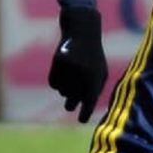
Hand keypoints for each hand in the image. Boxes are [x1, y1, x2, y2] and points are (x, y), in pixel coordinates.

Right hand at [48, 6, 107, 122]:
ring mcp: (69, 69)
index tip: (81, 120)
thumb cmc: (94, 56)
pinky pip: (53, 83)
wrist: (83, 31)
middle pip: (71, 102)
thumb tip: (85, 110)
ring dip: (65, 89)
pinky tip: (63, 72)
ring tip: (72, 76)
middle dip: (70, 105)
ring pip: (62, 92)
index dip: (84, 115)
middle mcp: (82, 76)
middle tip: (70, 106)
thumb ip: (95, 92)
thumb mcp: (100, 72)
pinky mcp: (58, 62)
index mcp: (95, 79)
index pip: (89, 104)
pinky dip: (56, 82)